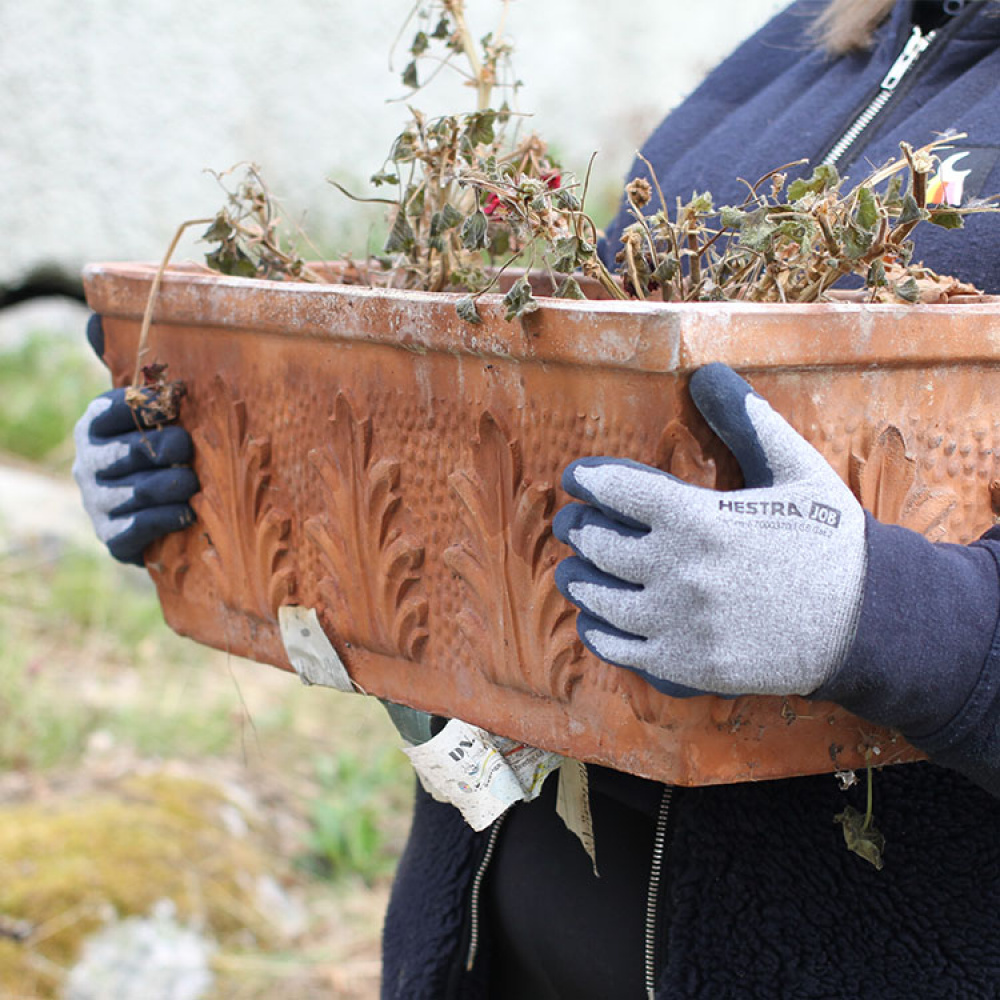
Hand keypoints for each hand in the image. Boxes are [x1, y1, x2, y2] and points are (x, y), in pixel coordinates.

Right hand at [72, 317, 198, 565]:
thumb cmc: (159, 447)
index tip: (175, 406)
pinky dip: (166, 518)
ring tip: (194, 481)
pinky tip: (188, 513)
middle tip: (189, 448)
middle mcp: (88, 463)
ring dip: (172, 484)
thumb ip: (126, 364)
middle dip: (166, 448)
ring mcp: (97, 502)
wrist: (159, 514)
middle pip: (128, 452)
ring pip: (135, 491)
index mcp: (94, 425)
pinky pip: (137, 528)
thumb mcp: (148, 407)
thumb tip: (97, 315)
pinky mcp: (112, 538)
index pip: (111, 409)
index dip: (146, 407)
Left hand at [554, 363, 866, 697]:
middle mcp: (679, 569)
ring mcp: (680, 621)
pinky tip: (595, 621)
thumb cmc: (831, 541)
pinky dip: (599, 632)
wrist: (870, 621)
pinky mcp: (687, 664)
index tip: (576, 478)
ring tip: (573, 572)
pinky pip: (621, 648)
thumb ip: (748, 420)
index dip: (588, 480)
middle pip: (599, 544)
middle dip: (578, 530)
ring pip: (601, 598)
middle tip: (573, 526)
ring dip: (579, 581)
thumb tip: (708, 372)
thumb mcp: (797, 468)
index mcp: (698, 517)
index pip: (616, 490)